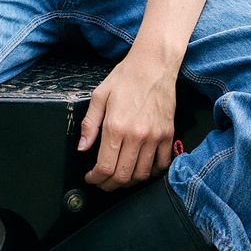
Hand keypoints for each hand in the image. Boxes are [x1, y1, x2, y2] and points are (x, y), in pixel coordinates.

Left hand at [78, 51, 177, 190]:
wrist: (153, 66)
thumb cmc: (125, 78)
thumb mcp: (99, 96)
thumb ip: (89, 124)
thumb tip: (82, 148)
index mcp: (115, 127)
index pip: (104, 167)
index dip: (95, 179)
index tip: (91, 178)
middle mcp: (136, 135)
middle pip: (123, 176)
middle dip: (109, 185)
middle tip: (102, 182)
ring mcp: (154, 137)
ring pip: (142, 174)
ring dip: (129, 182)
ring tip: (119, 177)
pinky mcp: (168, 134)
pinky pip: (162, 164)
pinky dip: (151, 172)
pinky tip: (141, 169)